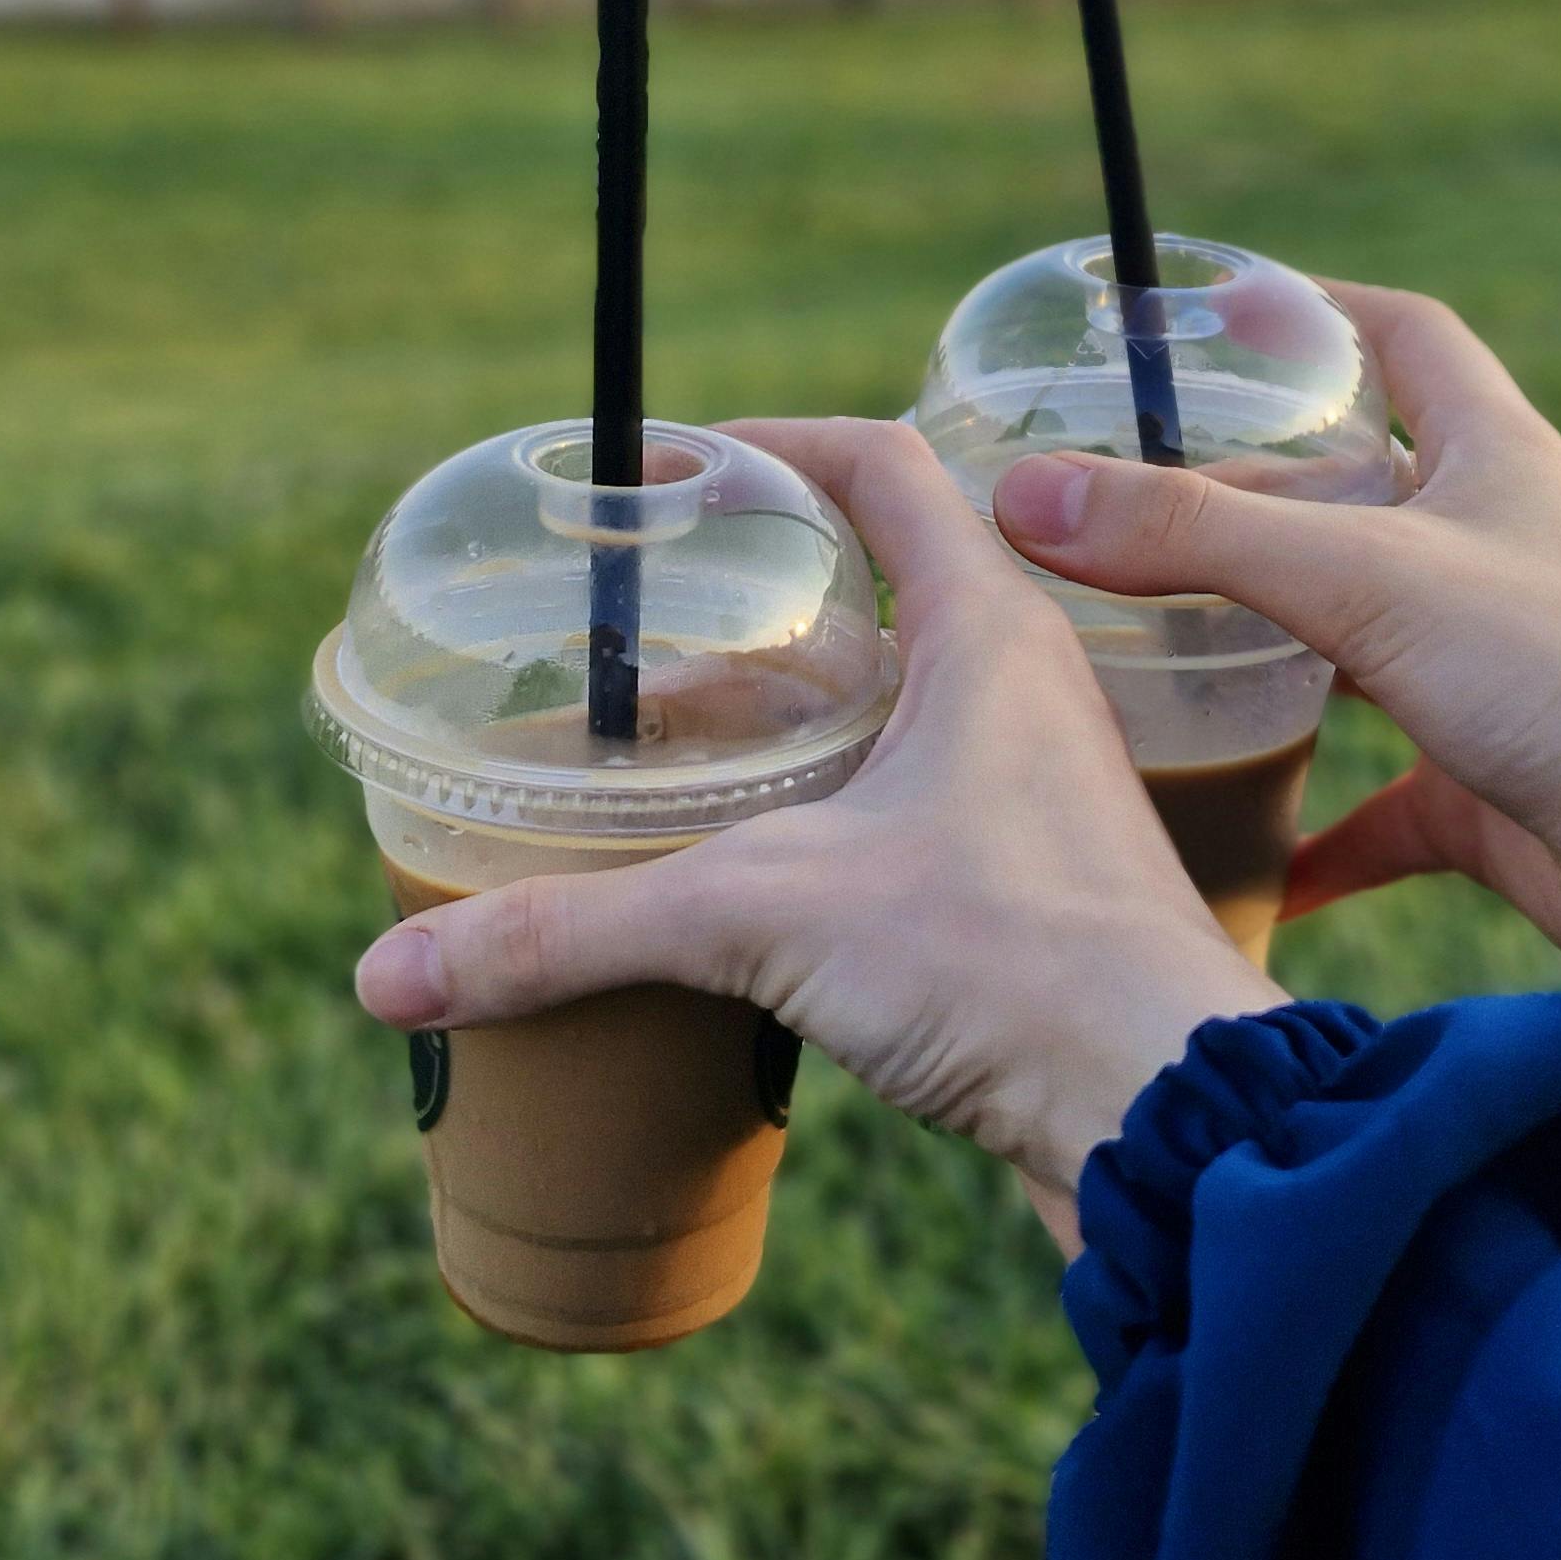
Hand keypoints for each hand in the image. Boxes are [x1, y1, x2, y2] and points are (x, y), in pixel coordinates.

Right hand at [352, 416, 1284, 1213]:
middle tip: (624, 645)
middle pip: (870, 598)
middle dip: (738, 620)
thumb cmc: (1015, 966)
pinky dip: (815, 824)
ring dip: (775, 733)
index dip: (773, 445)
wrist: (1166, 1114)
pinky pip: (904, 817)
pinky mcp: (1025, 892)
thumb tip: (394, 974)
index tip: (673, 462)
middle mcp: (1020, 691)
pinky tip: (740, 882)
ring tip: (652, 766)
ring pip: (885, 720)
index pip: (883, 467)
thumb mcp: (764, 918)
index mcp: (987, 630)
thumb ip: (576, 931)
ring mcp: (1030, 794)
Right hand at [989, 283, 1560, 983]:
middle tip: (1128, 505)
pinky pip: (1380, 807)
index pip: (1409, 341)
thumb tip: (1025, 497)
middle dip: (1252, 500)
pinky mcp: (1488, 788)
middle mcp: (1495, 554)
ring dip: (1270, 653)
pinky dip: (1310, 830)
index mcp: (1493, 460)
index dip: (1320, 314)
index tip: (1225, 312)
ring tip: (1150, 656)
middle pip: (1358, 499)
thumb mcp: (1362, 577)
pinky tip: (1236, 852)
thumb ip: (1194, 535)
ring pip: (1359, 646)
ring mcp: (1492, 674)